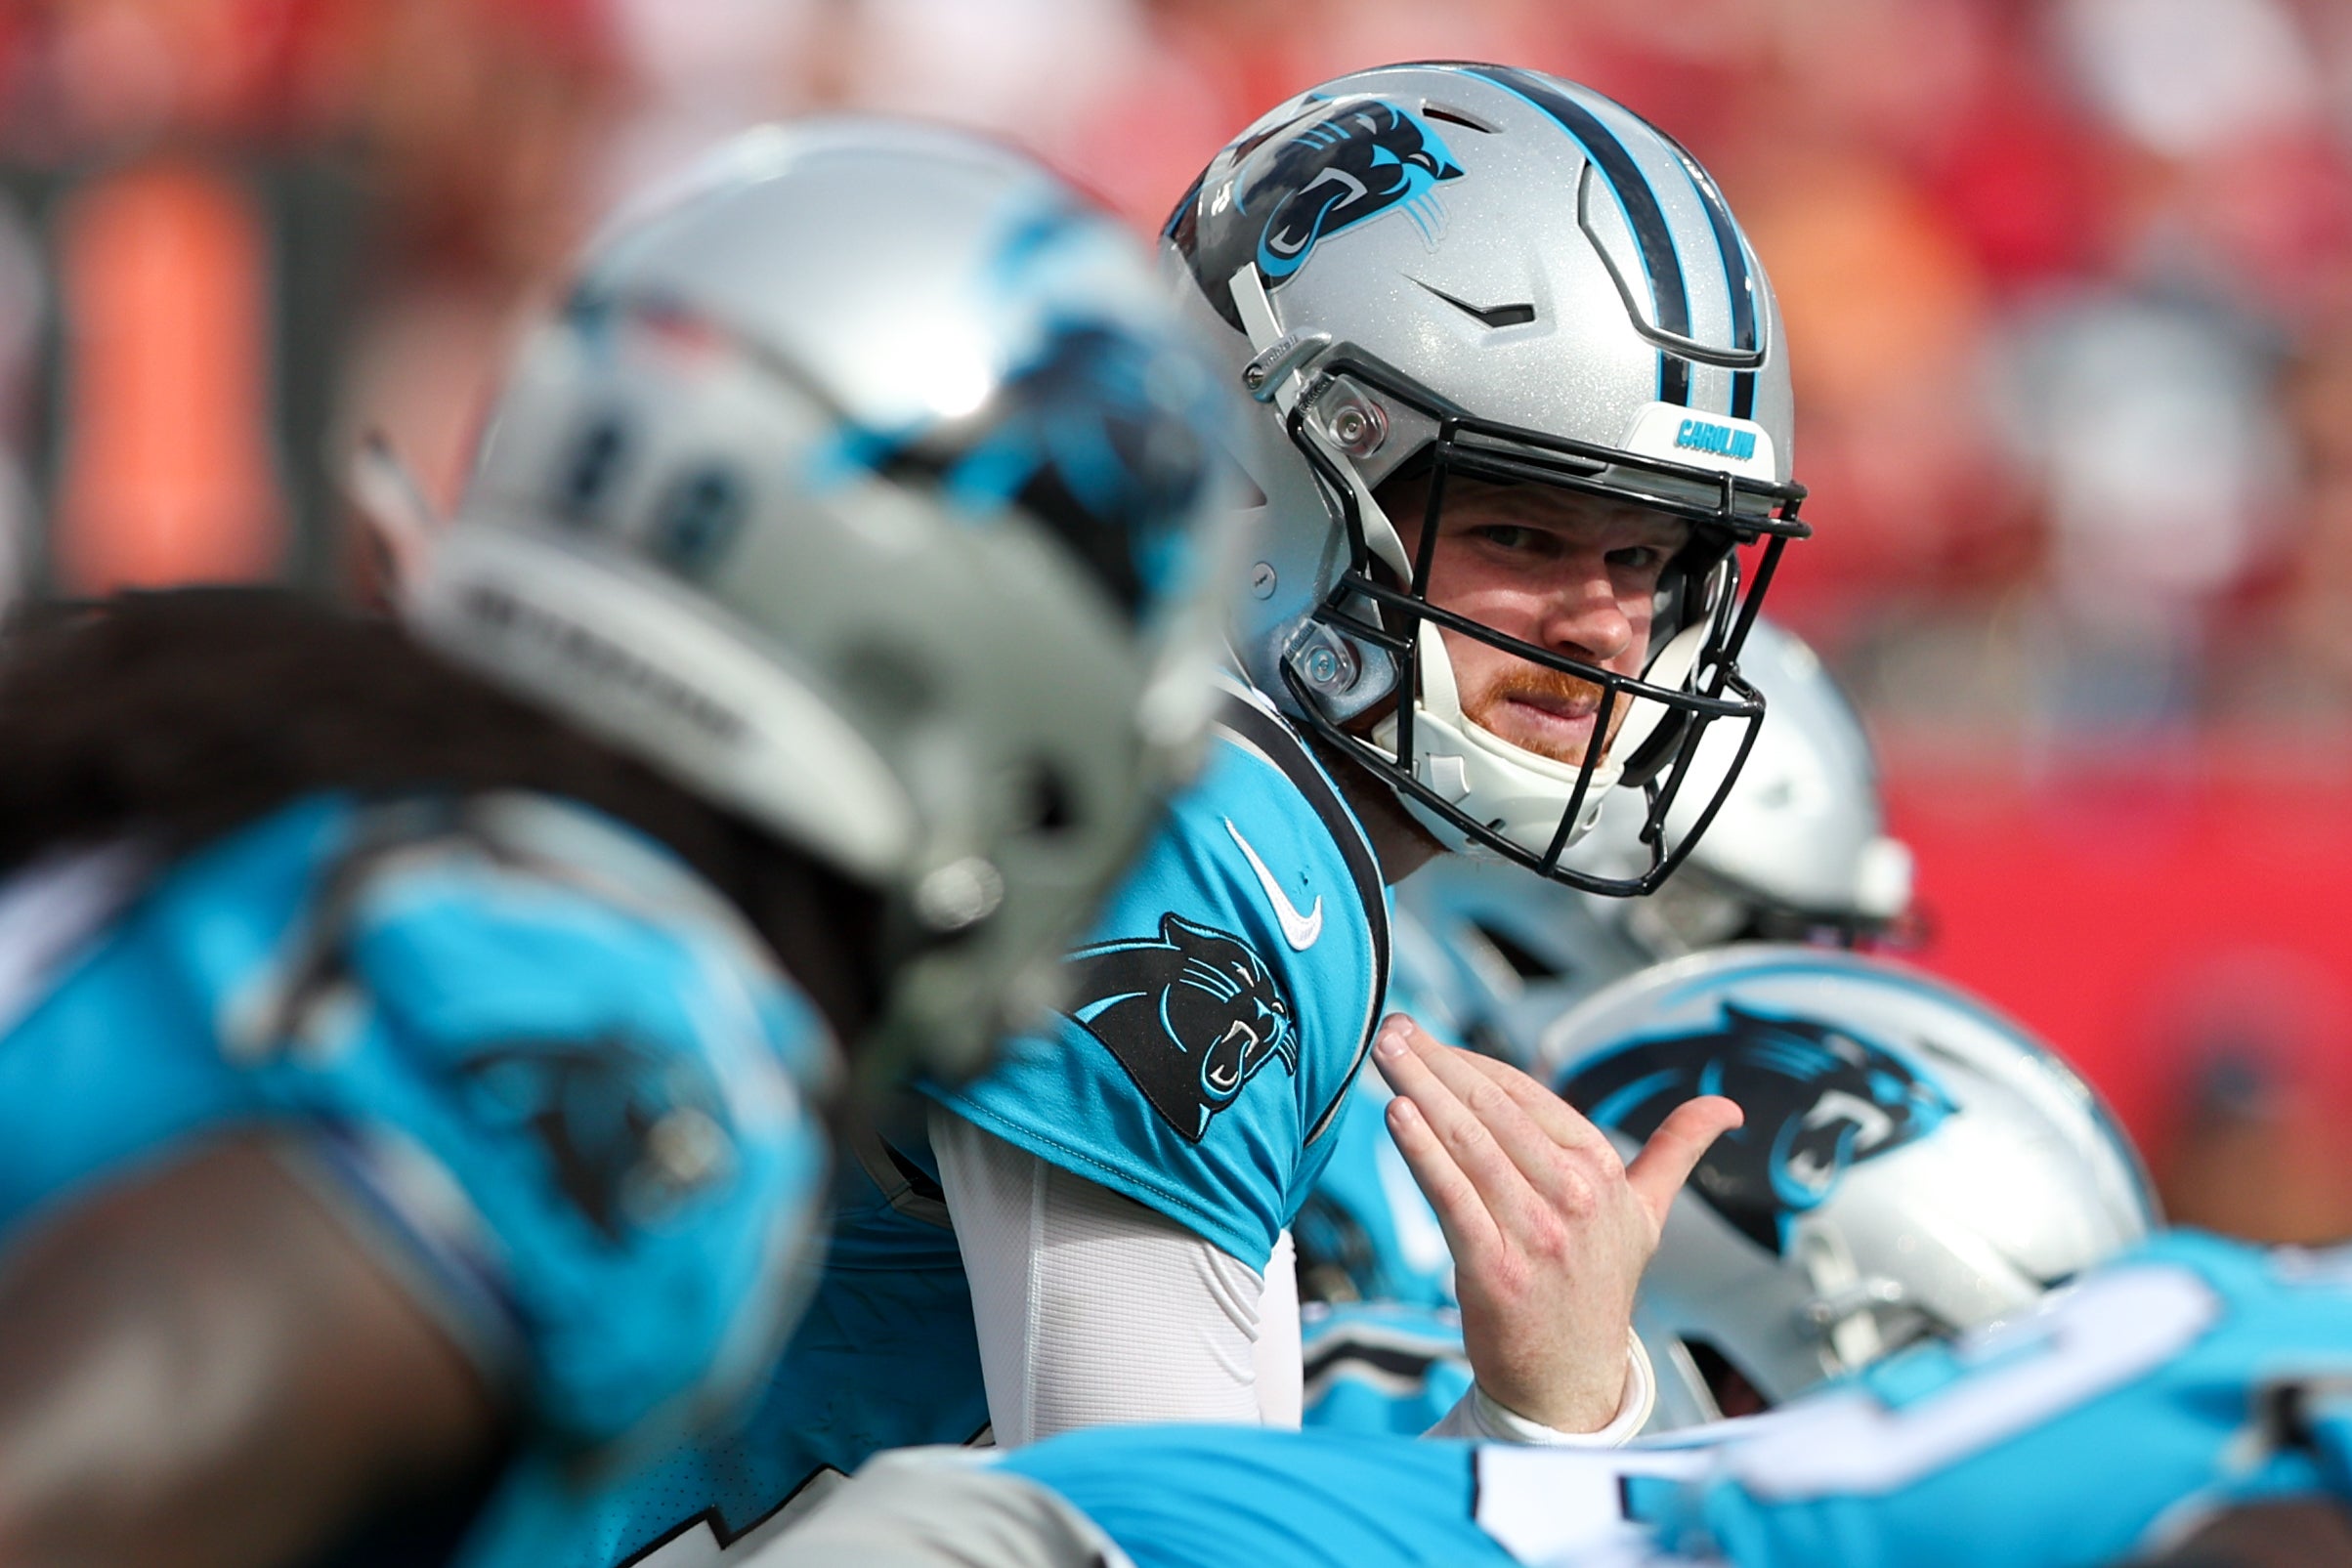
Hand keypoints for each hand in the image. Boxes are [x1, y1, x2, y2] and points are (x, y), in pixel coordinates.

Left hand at [1372, 1013, 1740, 1433]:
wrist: (1573, 1382)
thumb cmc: (1599, 1288)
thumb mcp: (1648, 1215)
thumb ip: (1676, 1150)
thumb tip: (1727, 1108)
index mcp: (1604, 1174)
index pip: (1527, 1098)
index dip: (1473, 1062)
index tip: (1429, 1037)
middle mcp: (1575, 1198)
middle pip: (1494, 1112)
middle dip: (1438, 1064)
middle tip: (1395, 1030)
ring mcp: (1536, 1235)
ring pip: (1469, 1145)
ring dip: (1422, 1092)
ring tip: (1387, 1054)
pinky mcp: (1495, 1271)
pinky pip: (1453, 1197)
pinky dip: (1422, 1152)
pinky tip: (1396, 1114)